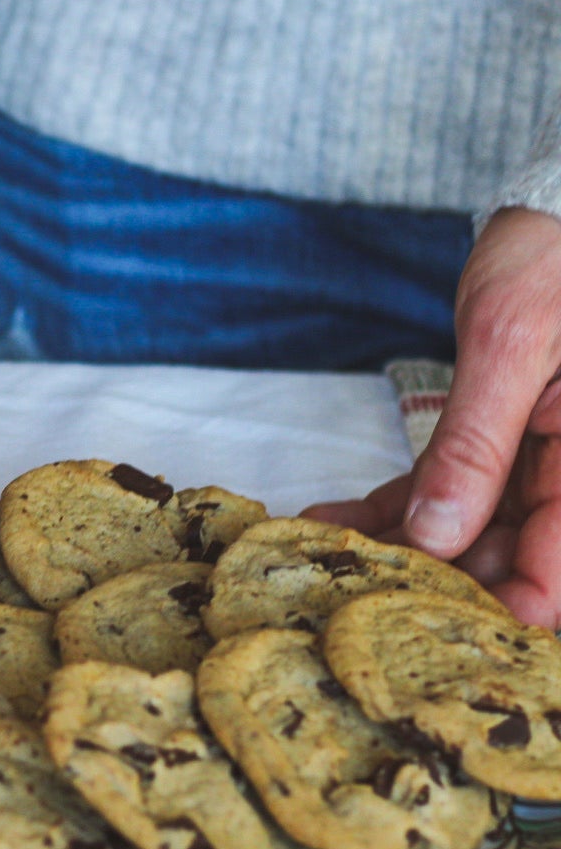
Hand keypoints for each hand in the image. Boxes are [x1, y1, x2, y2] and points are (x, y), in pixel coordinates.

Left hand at [304, 207, 560, 626]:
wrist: (558, 217)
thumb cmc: (555, 261)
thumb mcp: (509, 348)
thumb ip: (477, 446)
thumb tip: (439, 536)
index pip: (556, 578)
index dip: (500, 617)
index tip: (422, 631)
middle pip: (506, 563)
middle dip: (427, 586)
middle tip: (342, 596)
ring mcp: (536, 470)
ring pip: (465, 534)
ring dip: (393, 549)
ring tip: (312, 562)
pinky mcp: (496, 450)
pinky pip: (444, 494)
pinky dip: (390, 509)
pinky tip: (327, 524)